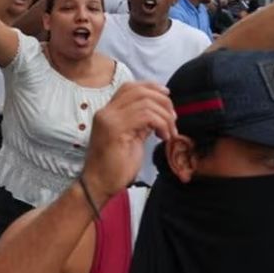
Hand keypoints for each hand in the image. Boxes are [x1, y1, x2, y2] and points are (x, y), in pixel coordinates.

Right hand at [82, 82, 177, 203]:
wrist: (99, 185)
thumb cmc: (115, 167)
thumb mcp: (132, 138)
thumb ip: (141, 123)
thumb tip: (158, 113)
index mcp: (108, 112)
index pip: (130, 87)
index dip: (151, 87)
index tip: (168, 97)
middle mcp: (105, 112)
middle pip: (139, 90)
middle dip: (163, 102)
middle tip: (173, 119)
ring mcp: (108, 119)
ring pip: (145, 102)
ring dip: (164, 116)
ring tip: (169, 132)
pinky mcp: (115, 130)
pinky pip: (146, 116)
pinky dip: (161, 123)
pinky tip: (164, 137)